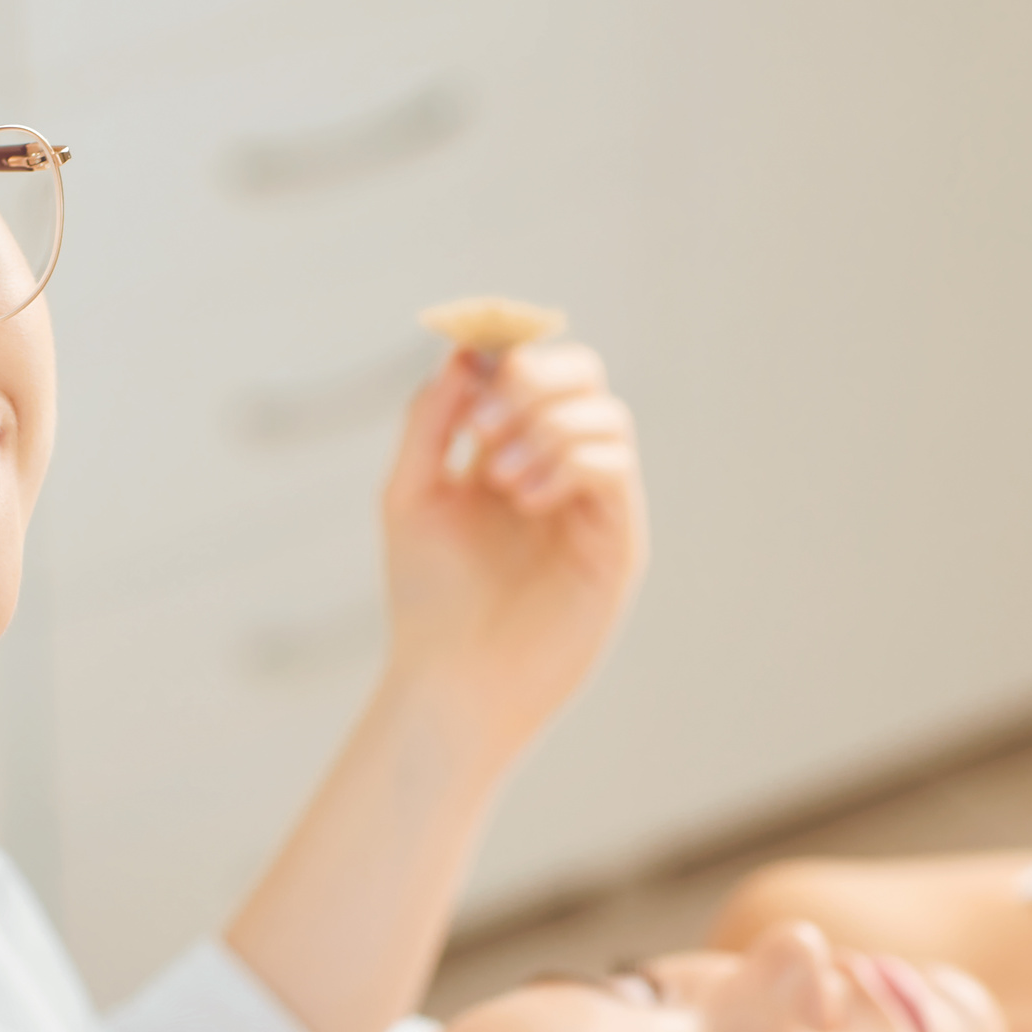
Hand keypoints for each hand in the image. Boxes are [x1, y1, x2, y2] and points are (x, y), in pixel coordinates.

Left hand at [379, 342, 647, 755]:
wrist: (452, 679)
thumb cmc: (429, 597)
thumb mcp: (412, 493)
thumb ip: (430, 420)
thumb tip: (460, 352)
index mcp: (514, 452)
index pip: (536, 370)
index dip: (509, 352)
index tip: (470, 367)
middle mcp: (562, 469)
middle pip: (586, 375)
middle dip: (536, 380)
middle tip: (486, 421)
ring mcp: (595, 504)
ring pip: (606, 415)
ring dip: (547, 427)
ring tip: (498, 477)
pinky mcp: (618, 541)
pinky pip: (615, 465)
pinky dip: (569, 461)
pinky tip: (525, 499)